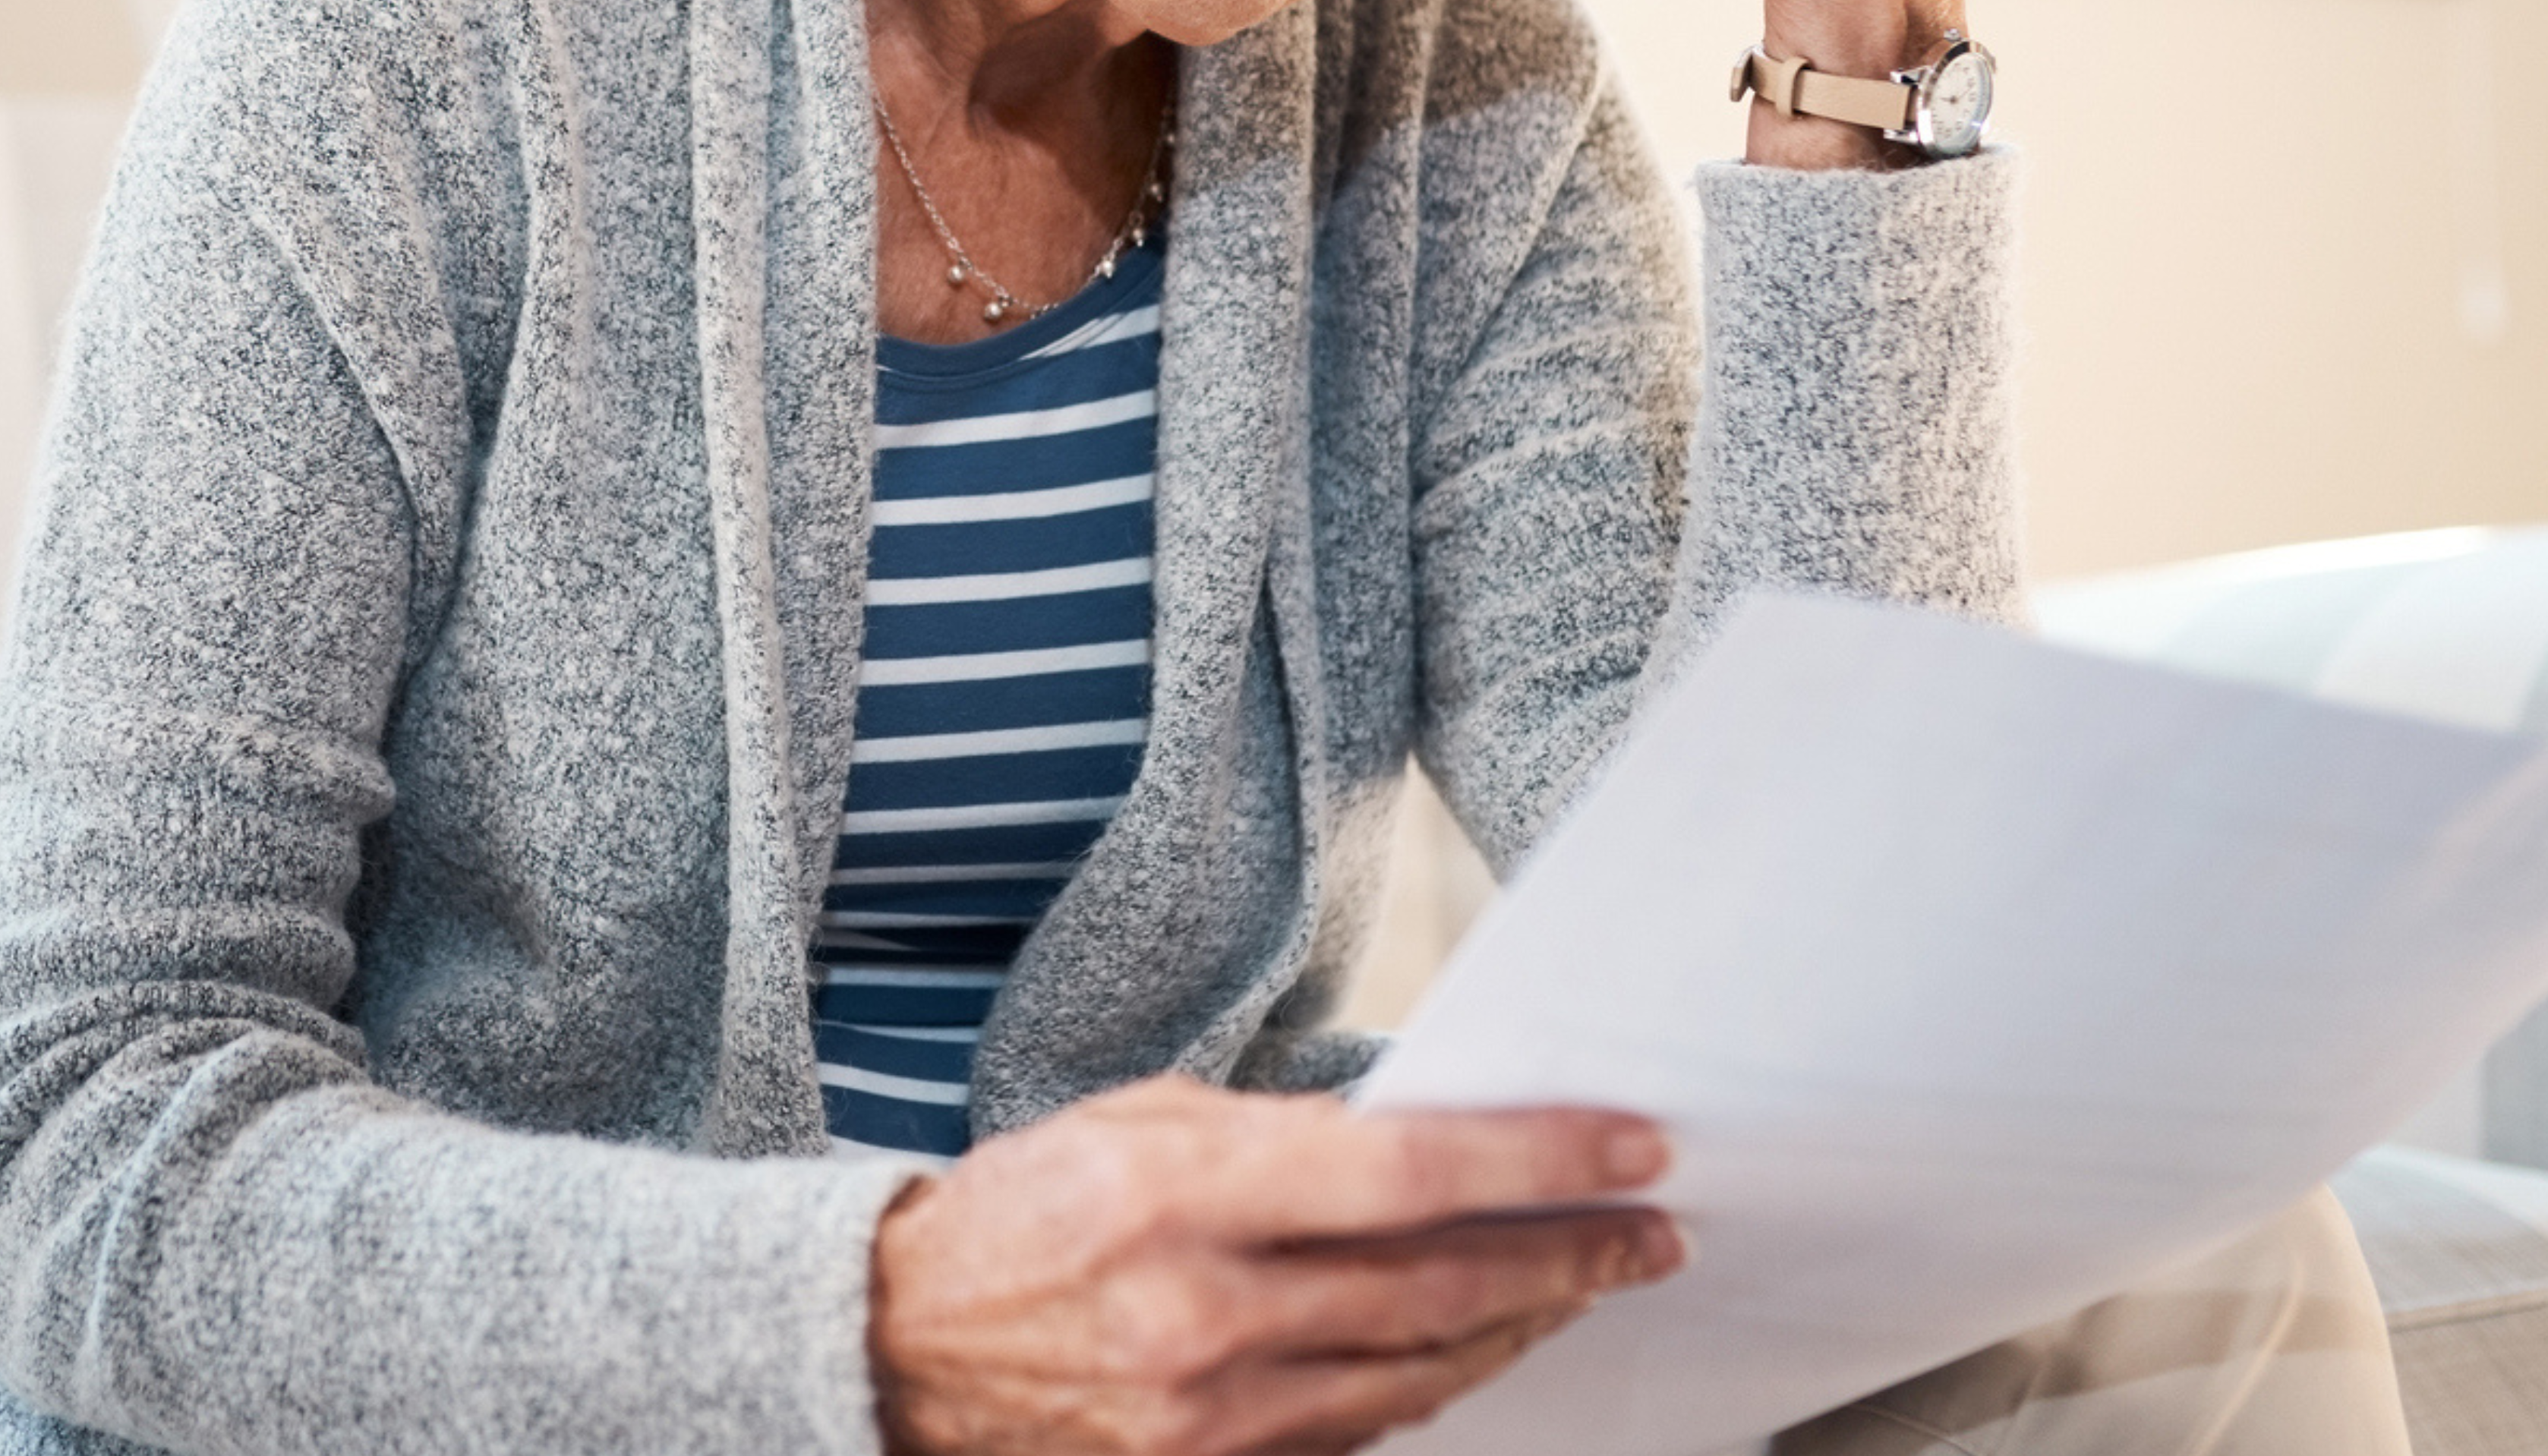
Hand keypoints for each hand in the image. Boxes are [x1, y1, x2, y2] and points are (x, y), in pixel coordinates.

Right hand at [866, 1077, 1684, 1455]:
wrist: (894, 1349)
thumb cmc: (1021, 1214)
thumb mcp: (1141, 1122)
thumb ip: (1281, 1131)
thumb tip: (1423, 1132)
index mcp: (1181, 1190)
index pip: (1408, 1175)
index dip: (1539, 1164)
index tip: (1633, 1148)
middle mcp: (1203, 1311)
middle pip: (1441, 1287)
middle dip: (1569, 1257)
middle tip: (1653, 1231)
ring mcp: (1209, 1413)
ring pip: (1422, 1372)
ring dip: (1522, 1324)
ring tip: (1587, 1283)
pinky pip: (1362, 1432)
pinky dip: (1436, 1381)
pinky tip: (1482, 1341)